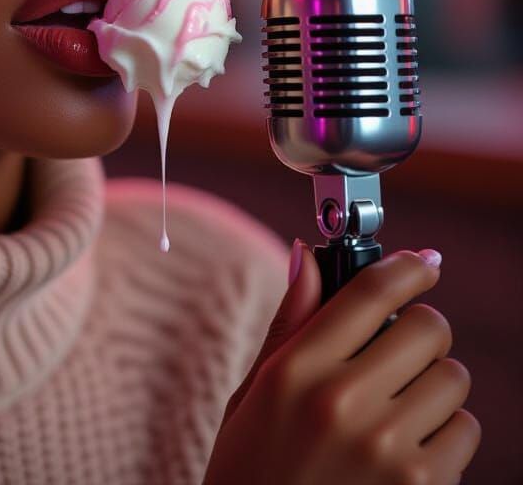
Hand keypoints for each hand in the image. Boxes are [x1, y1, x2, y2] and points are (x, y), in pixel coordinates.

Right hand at [203, 243, 480, 484]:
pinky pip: (465, 430)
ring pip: (453, 378)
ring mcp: (386, 447)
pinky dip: (447, 431)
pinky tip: (409, 443)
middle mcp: (342, 402)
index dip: (406, 267)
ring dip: (434, 382)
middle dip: (421, 328)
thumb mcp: (256, 388)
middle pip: (426, 328)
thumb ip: (291, 321)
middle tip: (402, 344)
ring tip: (400, 402)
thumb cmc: (253, 464)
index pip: (369, 293)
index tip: (423, 262)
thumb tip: (307, 255)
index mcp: (296, 370)